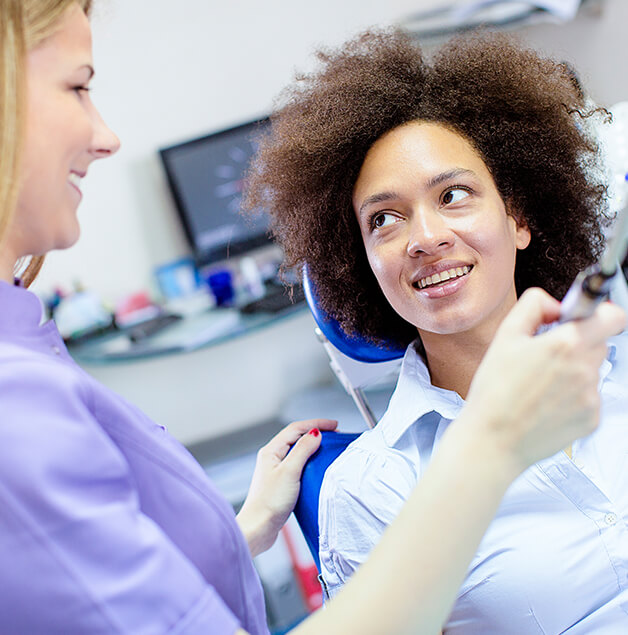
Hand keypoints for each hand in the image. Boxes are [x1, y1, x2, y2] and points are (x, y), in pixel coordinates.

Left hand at [236, 418, 336, 556]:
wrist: (259, 528)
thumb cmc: (269, 502)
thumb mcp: (290, 472)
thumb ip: (303, 450)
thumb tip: (315, 433)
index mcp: (271, 451)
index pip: (296, 428)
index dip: (316, 423)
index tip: (334, 425)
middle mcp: (272, 458)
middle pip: (296, 437)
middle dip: (316, 432)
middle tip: (334, 434)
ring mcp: (276, 470)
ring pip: (297, 451)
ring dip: (313, 447)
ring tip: (328, 448)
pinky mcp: (281, 483)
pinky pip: (298, 465)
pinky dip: (310, 461)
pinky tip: (317, 468)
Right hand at [460, 288, 625, 477]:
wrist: (493, 439)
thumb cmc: (494, 391)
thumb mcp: (504, 336)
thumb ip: (533, 306)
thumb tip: (555, 304)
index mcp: (565, 344)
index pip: (611, 316)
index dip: (600, 313)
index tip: (583, 319)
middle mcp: (584, 369)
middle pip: (600, 343)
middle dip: (579, 343)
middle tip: (547, 355)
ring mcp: (591, 396)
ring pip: (592, 370)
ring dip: (574, 371)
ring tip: (541, 384)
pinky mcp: (592, 419)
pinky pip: (589, 397)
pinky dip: (572, 397)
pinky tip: (546, 403)